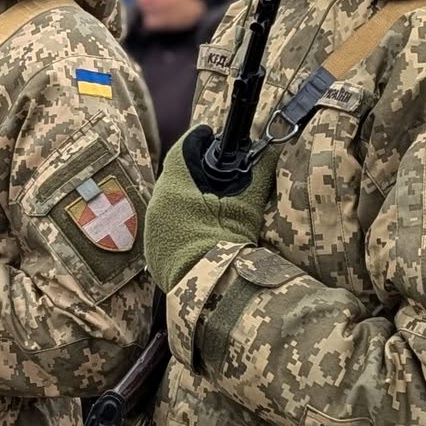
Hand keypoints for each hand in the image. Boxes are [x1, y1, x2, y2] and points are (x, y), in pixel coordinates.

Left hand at [143, 125, 278, 296]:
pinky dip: (180, 223)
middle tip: (216, 173)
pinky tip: (200, 230)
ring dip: (186, 199)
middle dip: (194, 172)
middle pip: (175, 176)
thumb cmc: (227, 242)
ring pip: (169, 203)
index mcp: (175, 186)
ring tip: (210, 205)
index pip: (183, 150)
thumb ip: (258, 173)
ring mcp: (152, 229)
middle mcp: (157, 204)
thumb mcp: (246, 204)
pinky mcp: (153, 251)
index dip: (198, 140)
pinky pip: (166, 227)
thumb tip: (273, 149)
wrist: (211, 288)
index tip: (210, 137)